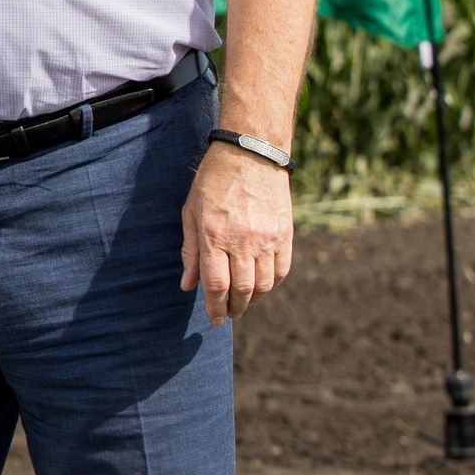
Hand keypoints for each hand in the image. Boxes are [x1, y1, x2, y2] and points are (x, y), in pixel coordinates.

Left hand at [181, 138, 291, 324]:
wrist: (251, 154)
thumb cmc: (213, 182)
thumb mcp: (190, 211)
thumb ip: (190, 251)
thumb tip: (188, 286)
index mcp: (214, 234)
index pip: (216, 285)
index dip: (215, 307)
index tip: (215, 320)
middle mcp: (242, 240)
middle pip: (241, 290)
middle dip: (234, 309)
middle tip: (229, 315)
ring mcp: (267, 238)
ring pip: (263, 285)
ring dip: (253, 300)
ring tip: (243, 302)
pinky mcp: (286, 235)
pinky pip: (281, 271)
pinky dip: (271, 284)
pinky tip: (260, 285)